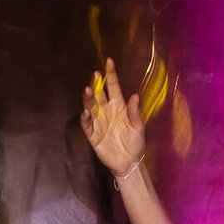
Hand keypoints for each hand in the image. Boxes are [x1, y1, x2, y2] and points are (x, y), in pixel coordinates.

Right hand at [80, 60, 147, 180]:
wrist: (128, 162)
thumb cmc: (135, 142)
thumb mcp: (138, 127)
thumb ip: (135, 112)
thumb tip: (135, 95)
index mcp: (119, 106)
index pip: (113, 87)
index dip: (111, 74)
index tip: (109, 61)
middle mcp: (106, 110)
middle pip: (99, 94)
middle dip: (97, 84)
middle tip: (95, 74)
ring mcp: (98, 121)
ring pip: (91, 106)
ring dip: (88, 98)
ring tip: (88, 90)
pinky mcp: (92, 134)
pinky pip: (87, 124)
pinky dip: (85, 118)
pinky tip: (86, 112)